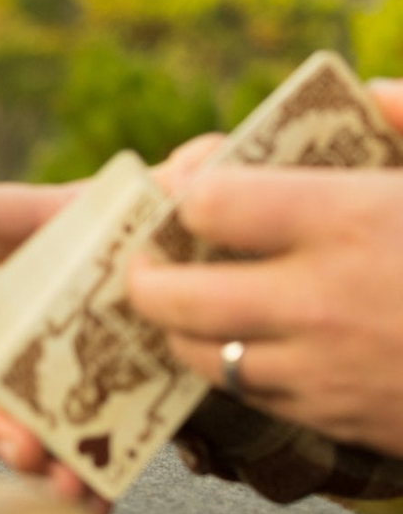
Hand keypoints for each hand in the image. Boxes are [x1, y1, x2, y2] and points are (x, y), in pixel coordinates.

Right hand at [0, 134, 222, 513]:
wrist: (230, 281)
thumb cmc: (193, 228)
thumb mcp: (200, 196)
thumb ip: (204, 174)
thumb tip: (204, 165)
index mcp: (46, 234)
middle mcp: (35, 300)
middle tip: (18, 444)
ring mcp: (58, 359)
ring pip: (12, 412)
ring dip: (27, 457)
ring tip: (65, 488)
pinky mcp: (97, 403)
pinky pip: (68, 449)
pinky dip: (78, 483)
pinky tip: (96, 507)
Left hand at [128, 163, 402, 457]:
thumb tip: (367, 91)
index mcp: (349, 221)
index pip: (210, 204)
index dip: (185, 194)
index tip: (187, 191)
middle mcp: (320, 300)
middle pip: (174, 294)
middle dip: (146, 275)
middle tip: (149, 260)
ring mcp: (324, 371)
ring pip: (201, 355)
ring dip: (180, 328)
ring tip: (185, 304)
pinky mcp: (339, 422)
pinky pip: (250, 398)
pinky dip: (232, 370)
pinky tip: (244, 345)